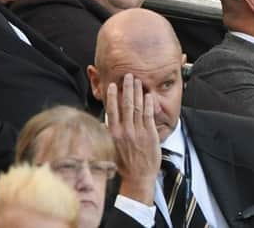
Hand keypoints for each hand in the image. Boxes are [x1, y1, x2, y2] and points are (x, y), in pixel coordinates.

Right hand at [106, 73, 160, 203]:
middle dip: (127, 88)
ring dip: (138, 92)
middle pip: (126, 104)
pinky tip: (149, 95)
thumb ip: (108, 133)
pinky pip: (149, 116)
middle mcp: (125, 130)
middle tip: (128, 76)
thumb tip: (102, 122)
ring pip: (137, 107)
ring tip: (138, 81)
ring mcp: (138, 131)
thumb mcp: (111, 148)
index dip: (113, 96)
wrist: (138, 177)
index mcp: (114, 133)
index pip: (112, 110)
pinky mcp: (150, 134)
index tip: (113, 85)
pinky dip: (149, 104)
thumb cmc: (124, 164)